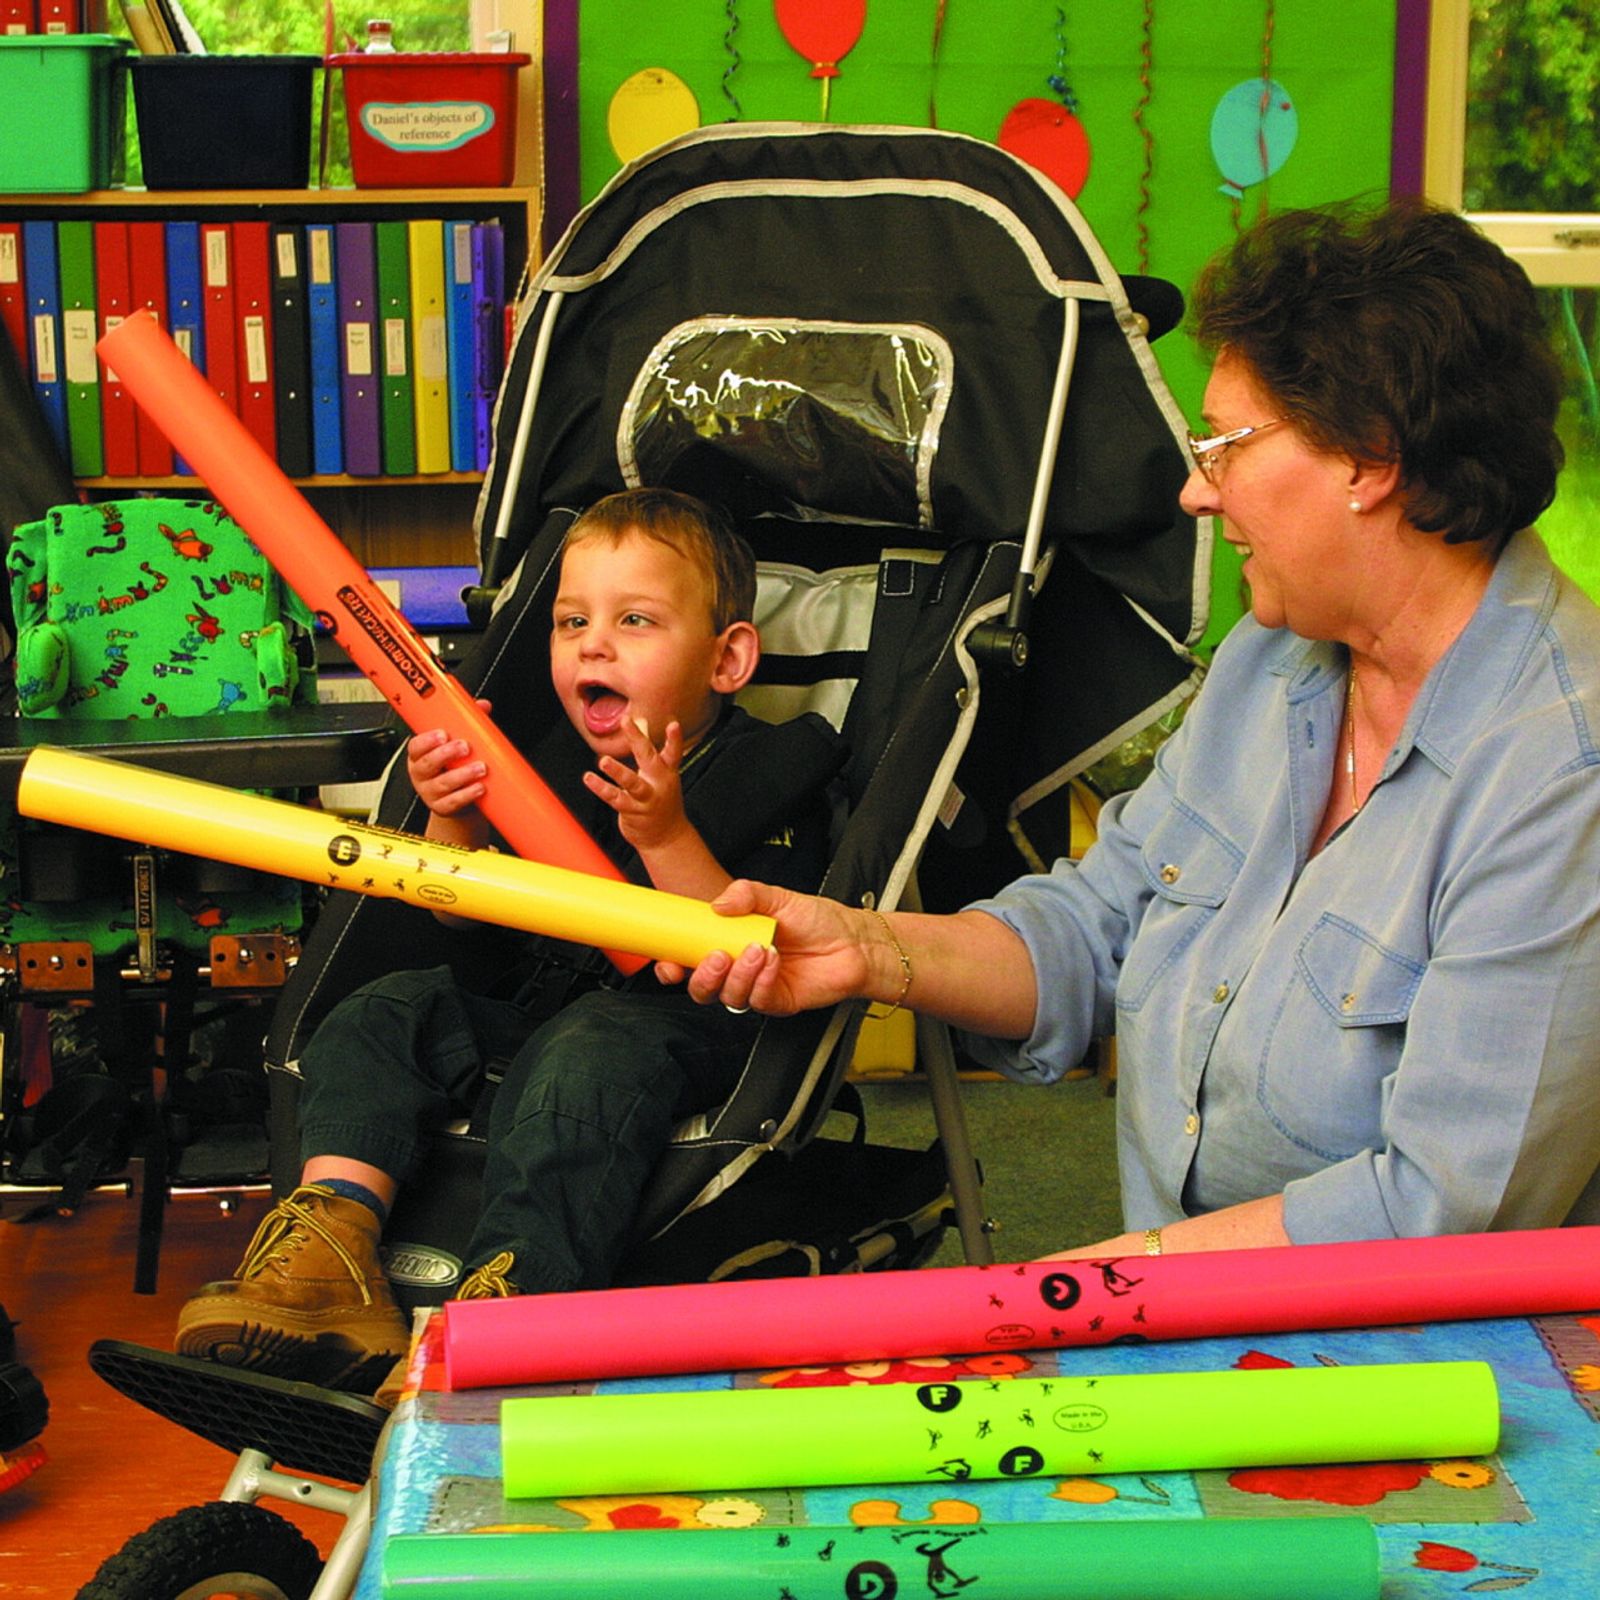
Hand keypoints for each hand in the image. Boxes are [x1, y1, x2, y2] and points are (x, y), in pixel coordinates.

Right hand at [406, 700, 491, 819]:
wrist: (458, 802)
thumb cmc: (454, 767)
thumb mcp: (455, 744)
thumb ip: (466, 724)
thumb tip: (482, 706)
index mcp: (420, 755)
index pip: (416, 746)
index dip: (427, 740)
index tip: (443, 733)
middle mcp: (421, 774)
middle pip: (427, 764)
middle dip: (446, 754)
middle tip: (465, 747)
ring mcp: (430, 792)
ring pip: (442, 784)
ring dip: (462, 774)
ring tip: (480, 768)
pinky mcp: (442, 808)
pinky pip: (453, 802)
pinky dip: (467, 795)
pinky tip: (479, 788)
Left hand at [584, 718, 689, 853]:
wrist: (667, 838)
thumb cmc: (661, 801)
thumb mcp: (661, 776)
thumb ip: (649, 749)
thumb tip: (641, 722)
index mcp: (667, 773)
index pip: (673, 753)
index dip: (674, 739)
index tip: (673, 725)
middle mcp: (659, 784)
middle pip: (649, 758)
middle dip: (638, 739)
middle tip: (627, 722)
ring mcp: (646, 799)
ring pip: (632, 783)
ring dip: (618, 772)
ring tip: (604, 761)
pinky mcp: (632, 811)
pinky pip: (615, 798)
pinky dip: (601, 788)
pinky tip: (589, 778)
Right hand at [663, 880, 874, 1015]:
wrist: (853, 941)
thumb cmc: (818, 921)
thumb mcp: (778, 896)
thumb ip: (747, 893)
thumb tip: (718, 904)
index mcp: (730, 942)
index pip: (690, 959)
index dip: (672, 964)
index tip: (667, 960)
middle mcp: (739, 967)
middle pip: (701, 987)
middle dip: (701, 976)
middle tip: (716, 956)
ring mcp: (756, 986)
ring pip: (727, 996)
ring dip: (738, 974)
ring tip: (758, 950)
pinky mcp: (776, 1002)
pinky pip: (757, 999)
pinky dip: (762, 980)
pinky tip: (775, 961)